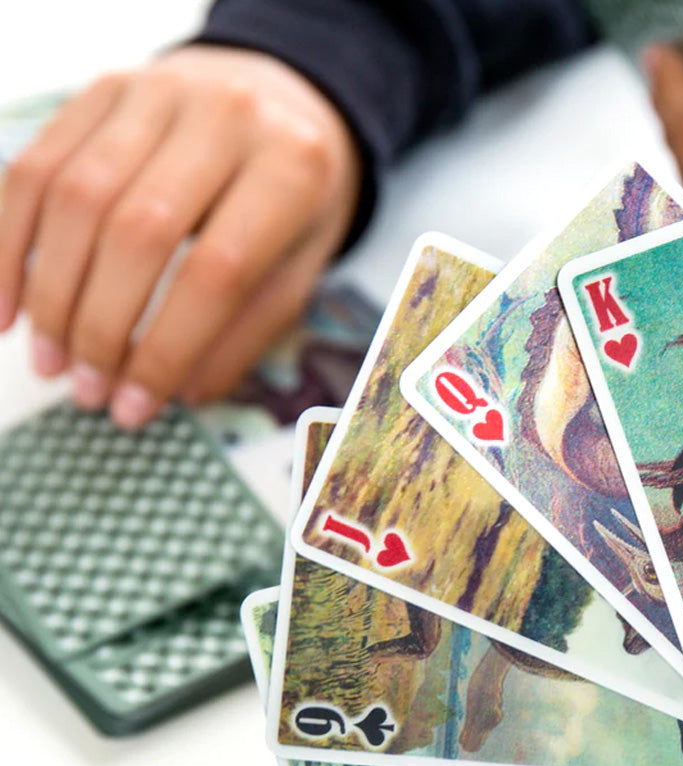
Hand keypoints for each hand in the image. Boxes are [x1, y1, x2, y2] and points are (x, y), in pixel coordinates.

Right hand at [0, 45, 361, 426]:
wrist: (278, 98)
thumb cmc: (293, 198)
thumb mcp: (300, 264)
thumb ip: (248, 328)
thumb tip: (182, 394)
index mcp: (290, 168)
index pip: (216, 274)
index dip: (166, 350)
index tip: (136, 406)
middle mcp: (224, 116)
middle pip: (137, 234)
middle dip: (101, 328)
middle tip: (88, 390)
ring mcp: (156, 91)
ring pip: (75, 198)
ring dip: (51, 294)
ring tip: (50, 361)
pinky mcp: (102, 89)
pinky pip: (35, 166)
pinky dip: (9, 242)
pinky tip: (10, 306)